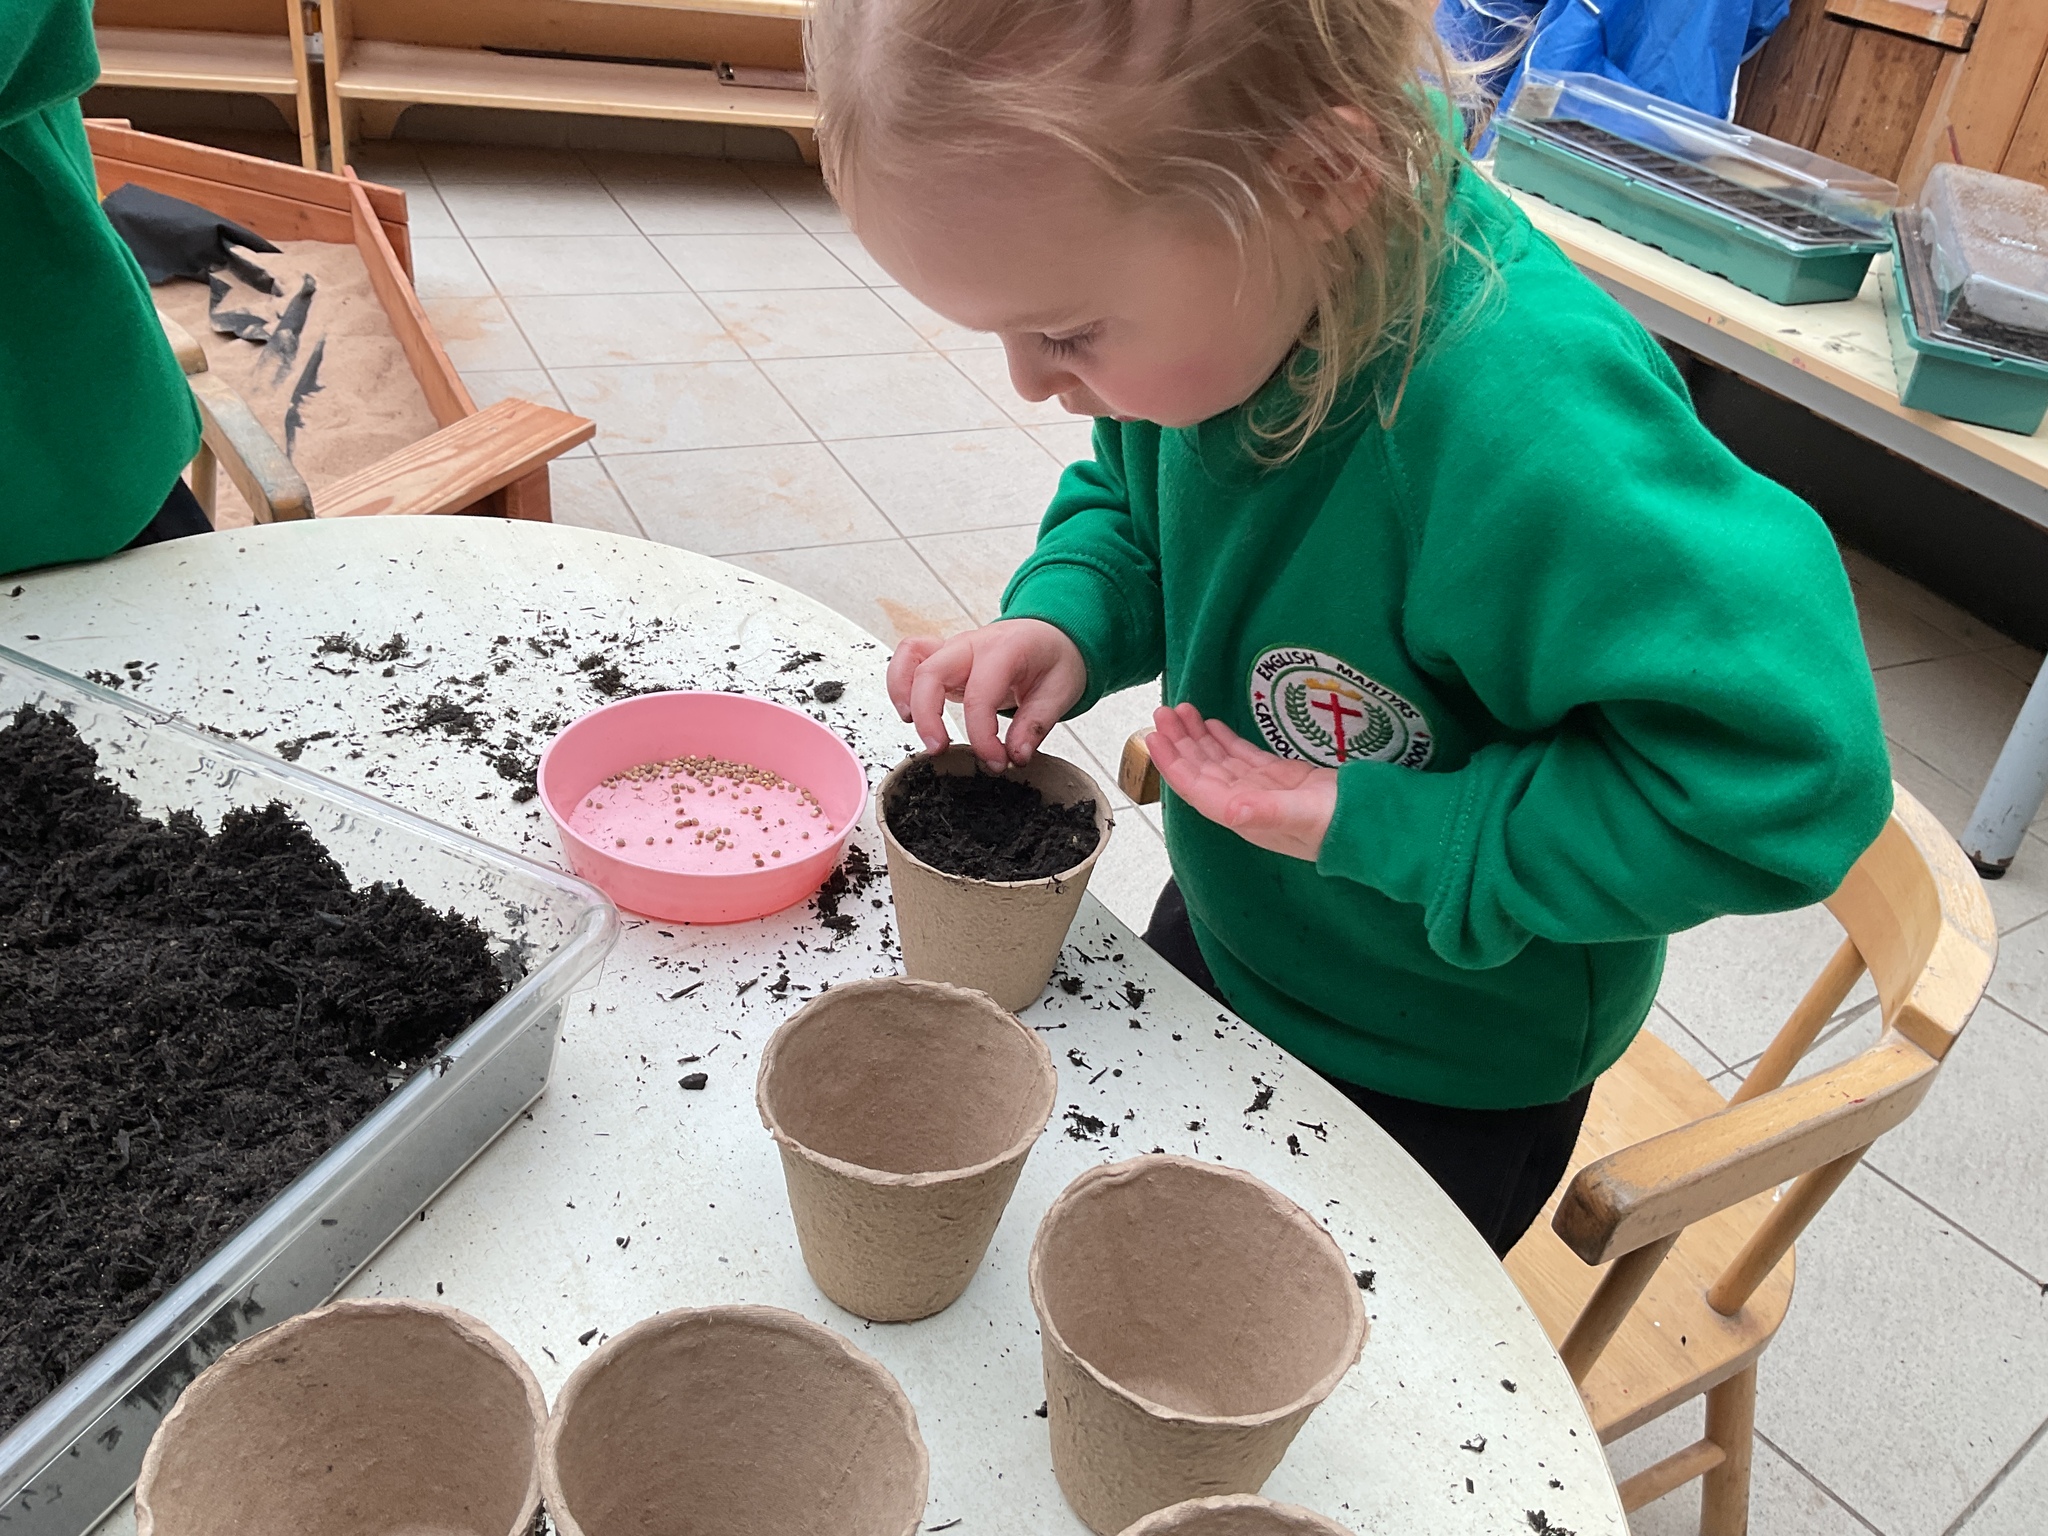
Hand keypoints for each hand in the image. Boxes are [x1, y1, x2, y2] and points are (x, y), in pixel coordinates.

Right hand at [886, 619, 1086, 769]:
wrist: (1052, 634)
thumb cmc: (1055, 657)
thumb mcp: (1061, 690)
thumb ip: (1036, 725)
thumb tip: (1015, 756)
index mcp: (1006, 649)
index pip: (980, 694)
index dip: (982, 736)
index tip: (995, 762)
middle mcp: (972, 644)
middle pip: (931, 673)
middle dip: (929, 716)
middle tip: (939, 750)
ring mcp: (953, 648)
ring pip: (911, 660)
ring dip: (904, 694)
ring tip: (912, 727)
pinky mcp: (943, 657)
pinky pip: (909, 658)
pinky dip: (899, 682)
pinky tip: (909, 712)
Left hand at [1146, 703, 1338, 860]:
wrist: (1376, 824)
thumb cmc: (1340, 824)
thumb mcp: (1303, 816)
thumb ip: (1265, 813)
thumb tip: (1230, 811)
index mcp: (1244, 814)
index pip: (1197, 789)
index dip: (1173, 765)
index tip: (1155, 737)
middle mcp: (1246, 804)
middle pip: (1202, 771)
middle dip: (1180, 743)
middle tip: (1163, 711)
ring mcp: (1262, 790)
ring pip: (1219, 762)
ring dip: (1198, 738)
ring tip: (1181, 711)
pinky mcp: (1280, 778)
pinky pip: (1242, 757)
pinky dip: (1224, 741)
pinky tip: (1210, 725)